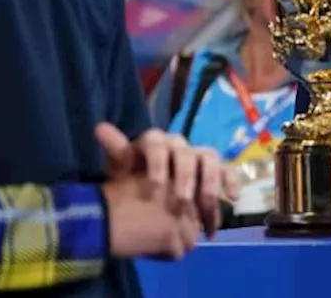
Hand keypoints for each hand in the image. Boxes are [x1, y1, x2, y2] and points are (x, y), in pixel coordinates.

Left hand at [96, 123, 239, 238]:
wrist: (148, 199)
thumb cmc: (134, 181)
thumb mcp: (122, 170)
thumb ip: (116, 150)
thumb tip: (99, 127)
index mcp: (155, 142)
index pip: (157, 141)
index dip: (158, 160)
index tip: (156, 183)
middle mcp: (178, 145)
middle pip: (186, 152)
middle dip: (185, 175)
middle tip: (183, 197)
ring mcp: (197, 157)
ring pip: (209, 159)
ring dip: (209, 180)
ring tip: (206, 203)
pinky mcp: (213, 172)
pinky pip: (227, 172)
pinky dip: (231, 182)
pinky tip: (231, 198)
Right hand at [101, 172, 202, 259]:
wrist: (100, 215)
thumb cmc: (114, 197)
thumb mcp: (142, 182)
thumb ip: (163, 190)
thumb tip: (177, 207)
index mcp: (176, 176)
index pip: (194, 202)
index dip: (181, 216)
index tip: (168, 222)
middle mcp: (183, 191)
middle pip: (193, 222)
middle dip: (178, 231)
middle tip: (156, 233)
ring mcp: (180, 214)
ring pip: (189, 240)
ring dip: (173, 244)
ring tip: (150, 241)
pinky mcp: (173, 233)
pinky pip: (177, 253)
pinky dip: (163, 255)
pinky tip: (146, 248)